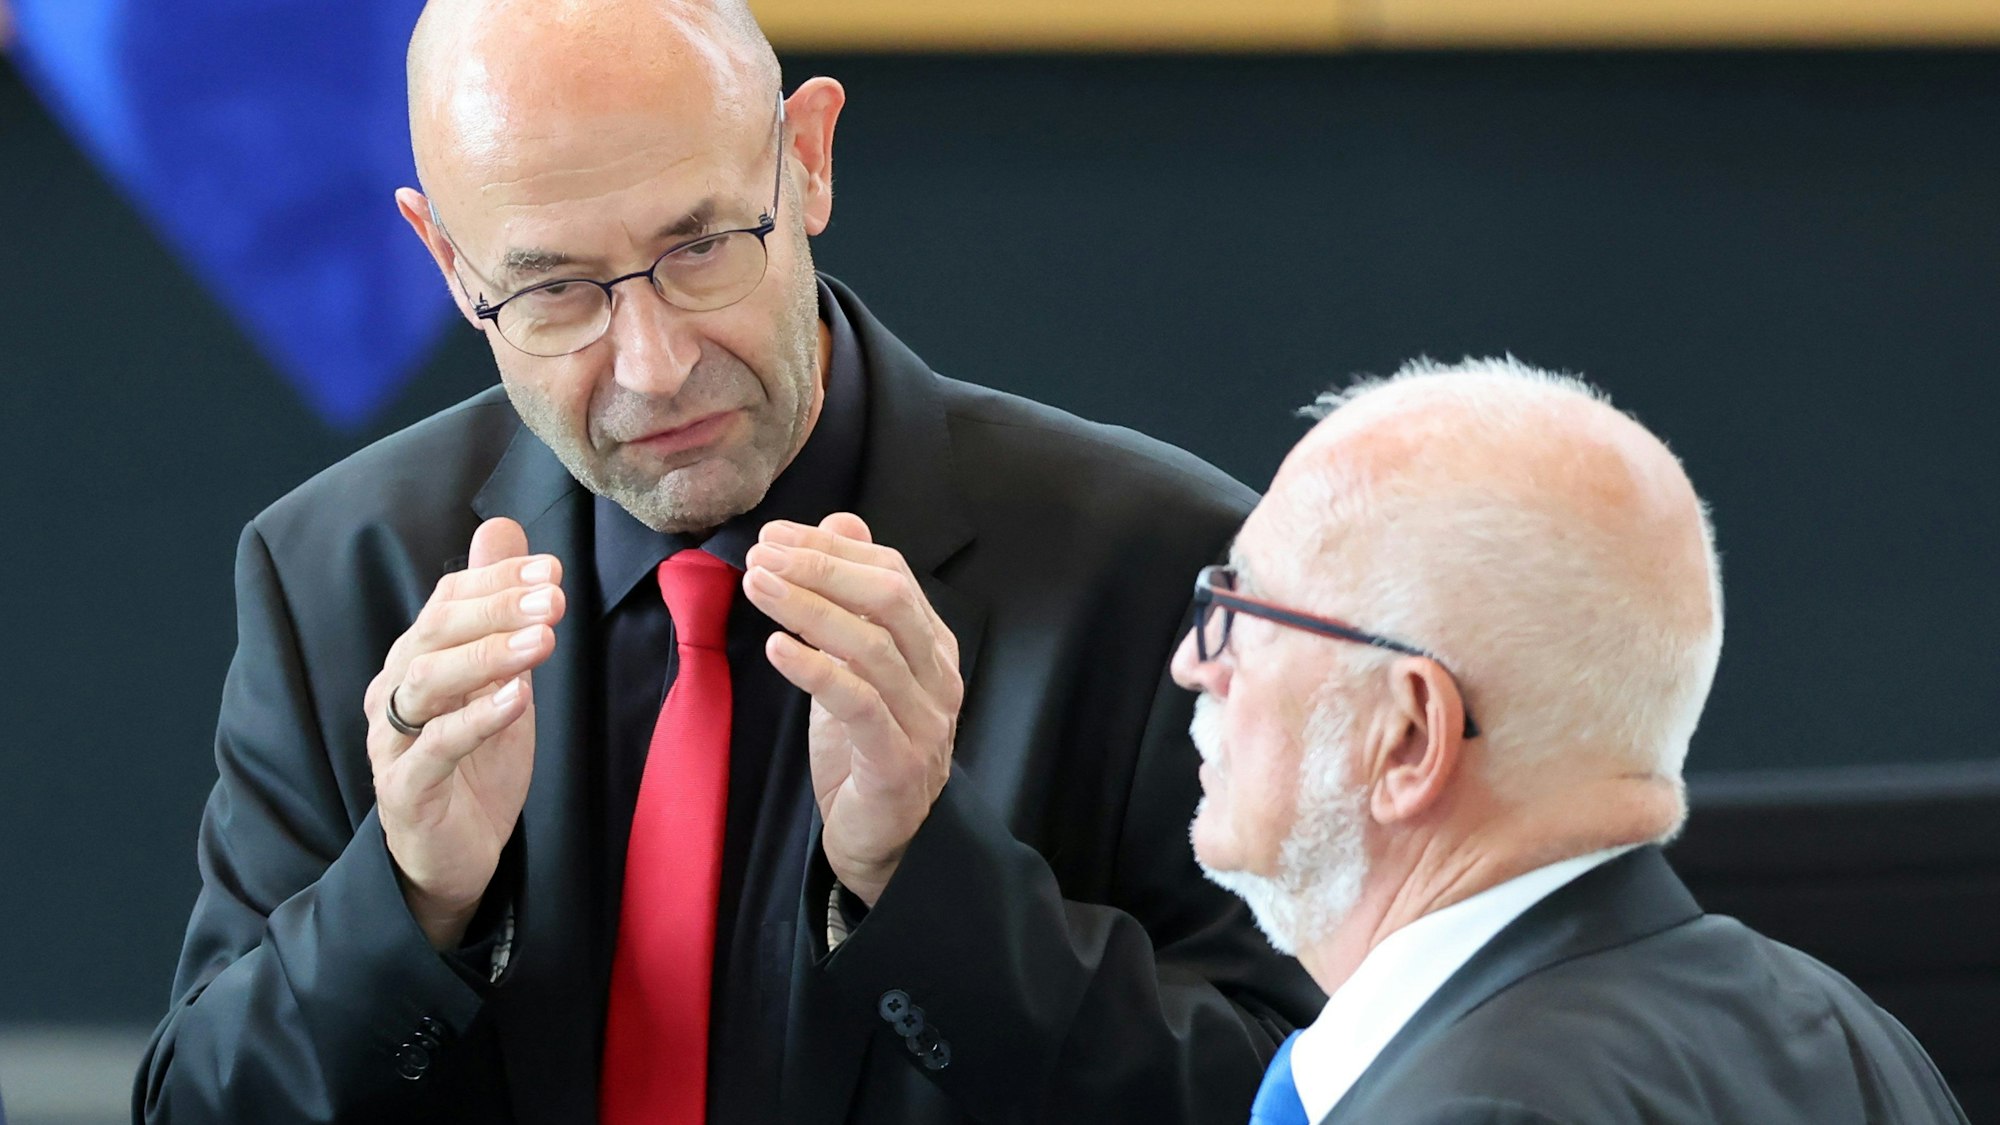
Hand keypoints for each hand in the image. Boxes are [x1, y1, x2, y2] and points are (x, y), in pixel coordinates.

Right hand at [363, 518, 565, 948]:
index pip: (446, 601)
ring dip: (488, 654)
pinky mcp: (405, 791)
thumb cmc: (476, 763)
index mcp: (415, 660)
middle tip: (554, 596)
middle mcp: (394, 693)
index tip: (552, 568)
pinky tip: (517, 698)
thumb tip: (504, 530)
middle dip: (496, 609)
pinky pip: (433, 748)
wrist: (456, 857)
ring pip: (427, 683)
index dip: (496, 580)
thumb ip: (497, 610)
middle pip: (434, 633)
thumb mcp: (498, 679)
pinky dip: (475, 720)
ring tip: (543, 640)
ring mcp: (393, 742)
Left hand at [744, 514, 961, 905]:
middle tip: (762, 554)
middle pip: (889, 599)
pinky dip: (815, 669)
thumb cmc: (864, 747)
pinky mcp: (898, 762)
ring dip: (808, 608)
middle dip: (822, 568)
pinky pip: (859, 703)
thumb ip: (851, 598)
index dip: (833, 548)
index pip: (892, 574)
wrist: (883, 840)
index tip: (775, 535)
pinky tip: (777, 647)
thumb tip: (843, 521)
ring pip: (871, 646)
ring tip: (757, 586)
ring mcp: (924, 720)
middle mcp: (938, 677)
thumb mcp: (854, 664)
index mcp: (933, 646)